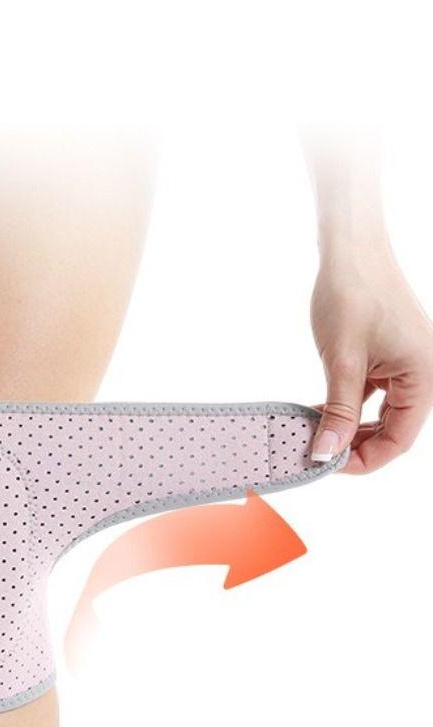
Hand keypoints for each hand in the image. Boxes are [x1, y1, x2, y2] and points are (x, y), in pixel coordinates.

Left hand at [310, 241, 432, 472]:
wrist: (350, 251)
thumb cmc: (353, 294)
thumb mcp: (342, 361)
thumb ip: (337, 412)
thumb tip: (326, 453)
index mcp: (424, 377)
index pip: (399, 440)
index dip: (363, 459)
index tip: (326, 465)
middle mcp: (422, 374)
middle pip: (392, 432)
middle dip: (354, 446)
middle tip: (315, 453)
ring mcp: (406, 367)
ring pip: (380, 416)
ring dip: (348, 428)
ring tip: (314, 435)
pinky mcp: (388, 359)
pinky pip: (371, 396)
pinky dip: (346, 407)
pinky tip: (320, 413)